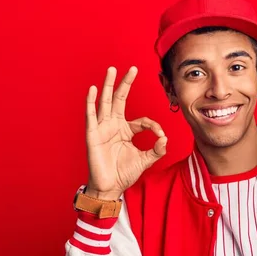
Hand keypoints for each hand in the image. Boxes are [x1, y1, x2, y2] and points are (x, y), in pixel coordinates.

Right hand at [85, 66, 166, 199]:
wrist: (110, 187)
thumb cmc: (124, 173)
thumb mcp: (145, 160)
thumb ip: (156, 150)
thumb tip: (165, 139)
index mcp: (126, 130)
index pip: (142, 120)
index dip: (154, 126)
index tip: (161, 137)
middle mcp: (114, 126)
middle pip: (120, 100)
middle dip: (126, 84)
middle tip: (132, 68)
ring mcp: (102, 129)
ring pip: (106, 102)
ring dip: (109, 85)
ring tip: (112, 70)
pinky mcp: (93, 135)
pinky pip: (91, 116)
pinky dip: (91, 102)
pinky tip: (93, 90)